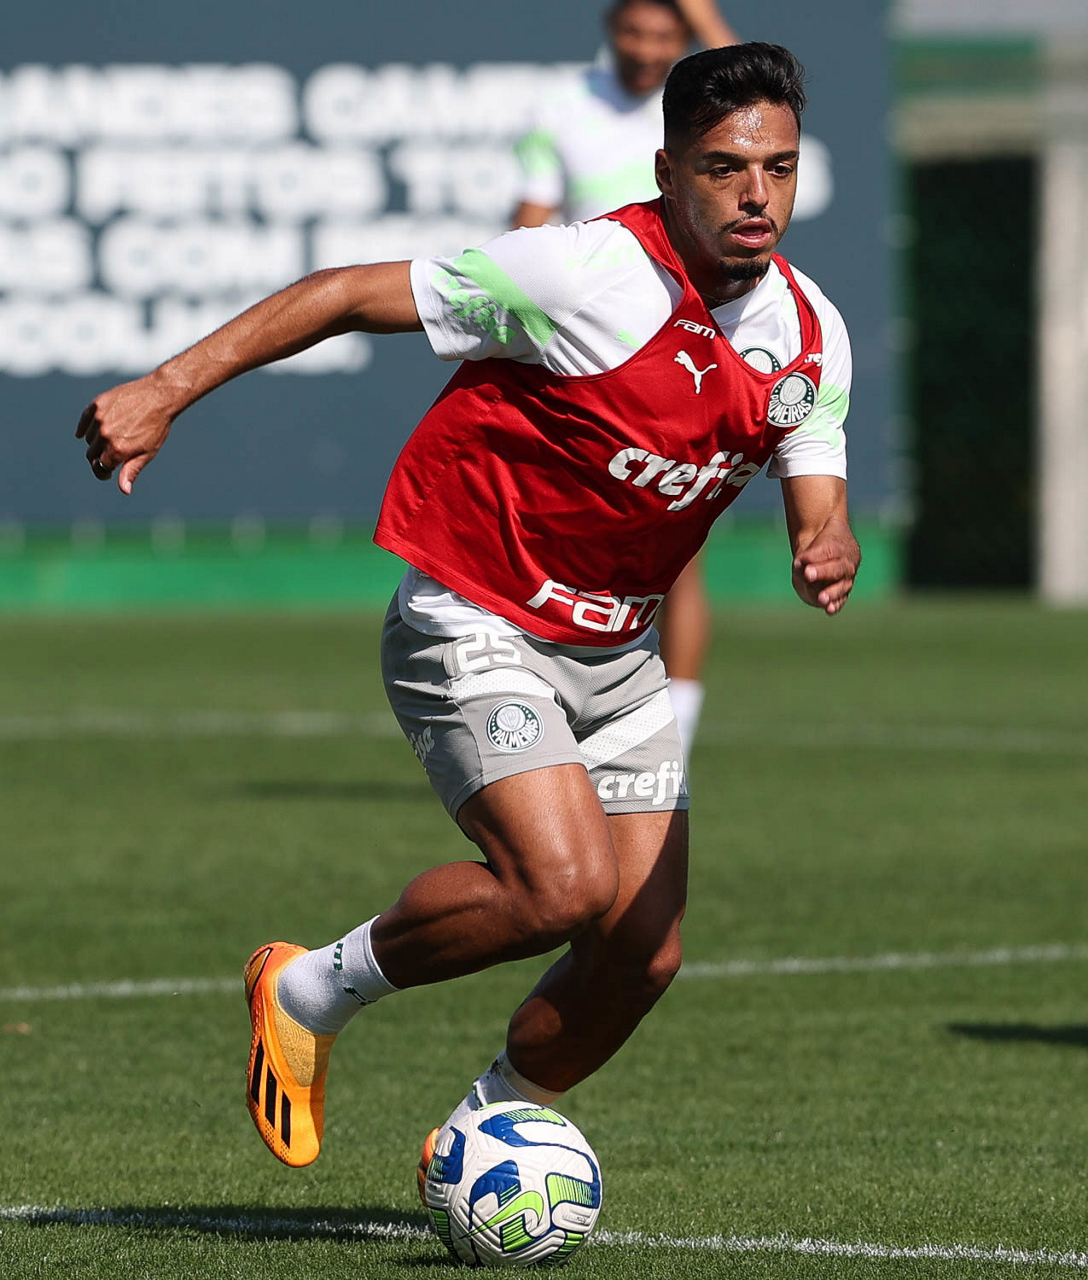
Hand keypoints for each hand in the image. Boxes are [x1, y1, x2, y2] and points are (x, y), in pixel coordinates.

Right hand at [76, 375, 175, 493]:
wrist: (159, 396)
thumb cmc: (156, 427)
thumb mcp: (147, 452)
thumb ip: (132, 471)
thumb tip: (124, 490)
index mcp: (117, 450)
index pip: (99, 468)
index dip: (104, 473)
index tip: (108, 473)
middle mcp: (105, 435)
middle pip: (92, 454)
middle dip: (100, 458)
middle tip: (112, 455)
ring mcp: (99, 418)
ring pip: (89, 438)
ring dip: (97, 441)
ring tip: (113, 437)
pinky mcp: (97, 405)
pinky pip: (84, 421)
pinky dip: (84, 428)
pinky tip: (84, 433)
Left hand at [792, 526, 860, 614]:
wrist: (835, 555)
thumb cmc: (821, 548)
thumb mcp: (811, 547)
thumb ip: (805, 557)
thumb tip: (799, 567)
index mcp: (839, 548)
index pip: (827, 551)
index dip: (812, 556)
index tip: (800, 560)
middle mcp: (846, 565)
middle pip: (836, 569)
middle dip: (821, 572)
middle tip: (808, 574)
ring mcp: (846, 581)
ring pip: (840, 587)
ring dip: (831, 593)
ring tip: (822, 598)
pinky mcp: (842, 594)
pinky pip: (840, 600)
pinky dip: (835, 605)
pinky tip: (829, 609)